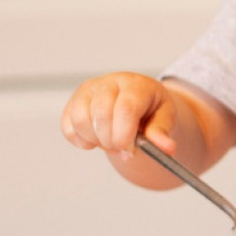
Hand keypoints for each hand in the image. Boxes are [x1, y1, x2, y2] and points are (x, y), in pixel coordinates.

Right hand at [61, 72, 178, 158]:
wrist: (136, 100)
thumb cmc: (151, 108)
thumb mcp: (164, 118)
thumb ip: (162, 132)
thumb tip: (168, 149)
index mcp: (136, 85)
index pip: (125, 108)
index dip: (125, 134)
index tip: (129, 152)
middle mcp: (109, 83)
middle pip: (101, 114)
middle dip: (111, 140)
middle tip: (122, 150)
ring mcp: (88, 90)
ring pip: (81, 120)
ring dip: (95, 140)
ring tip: (110, 142)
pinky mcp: (73, 101)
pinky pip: (68, 125)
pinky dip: (80, 139)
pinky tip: (96, 139)